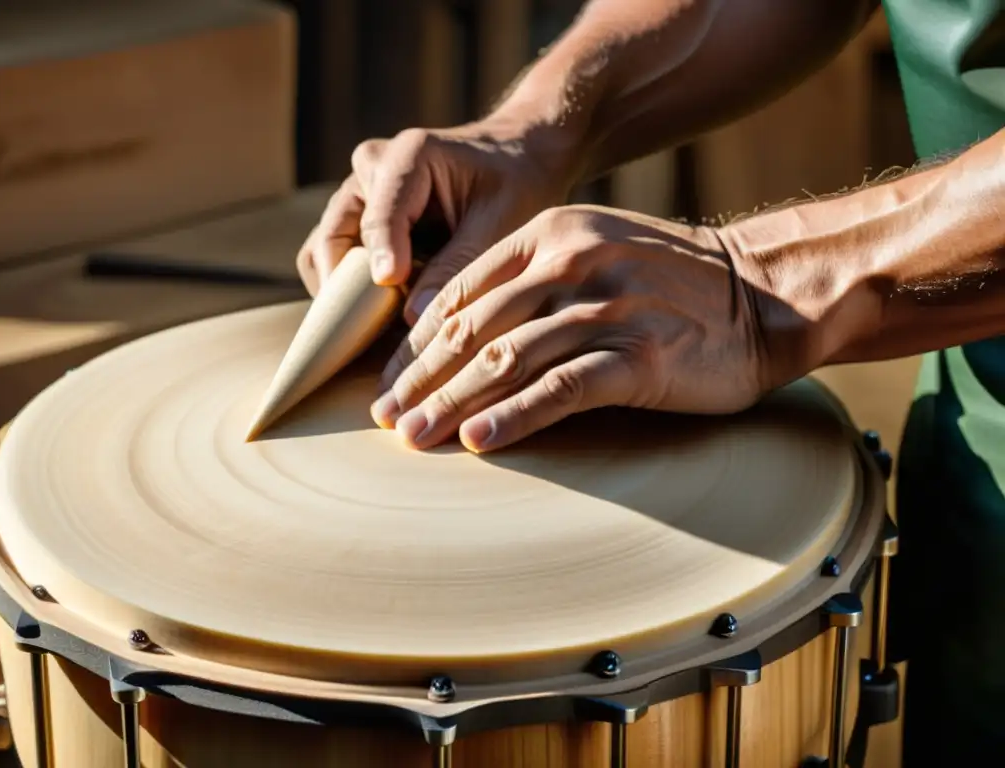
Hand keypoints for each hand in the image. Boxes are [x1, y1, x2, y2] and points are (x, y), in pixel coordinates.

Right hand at [295, 119, 576, 323]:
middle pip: (334, 235)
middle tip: (374, 332)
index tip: (389, 285)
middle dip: (350, 286)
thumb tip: (414, 318)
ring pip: (324, 251)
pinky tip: (380, 320)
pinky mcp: (355, 220)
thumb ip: (459, 264)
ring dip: (344, 294)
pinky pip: (333, 261)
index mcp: (408, 156)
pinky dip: (349, 293)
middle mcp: (370, 170)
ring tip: (378, 330)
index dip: (381, 254)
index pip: (380, 214)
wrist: (516, 159)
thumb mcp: (500, 221)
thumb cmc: (513, 185)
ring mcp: (357, 195)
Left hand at [369, 205, 783, 452]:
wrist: (764, 294)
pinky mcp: (640, 356)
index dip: (417, 341)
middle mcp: (572, 262)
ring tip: (413, 438)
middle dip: (420, 377)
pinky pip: (561, 389)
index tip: (390, 379)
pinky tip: (478, 440)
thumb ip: (533, 281)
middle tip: (384, 417)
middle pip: (473, 328)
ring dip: (451, 404)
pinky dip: (514, 417)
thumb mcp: (597, 252)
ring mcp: (606, 308)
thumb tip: (466, 336)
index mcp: (552, 234)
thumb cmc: (672, 282)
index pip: (462, 292)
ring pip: (506, 360)